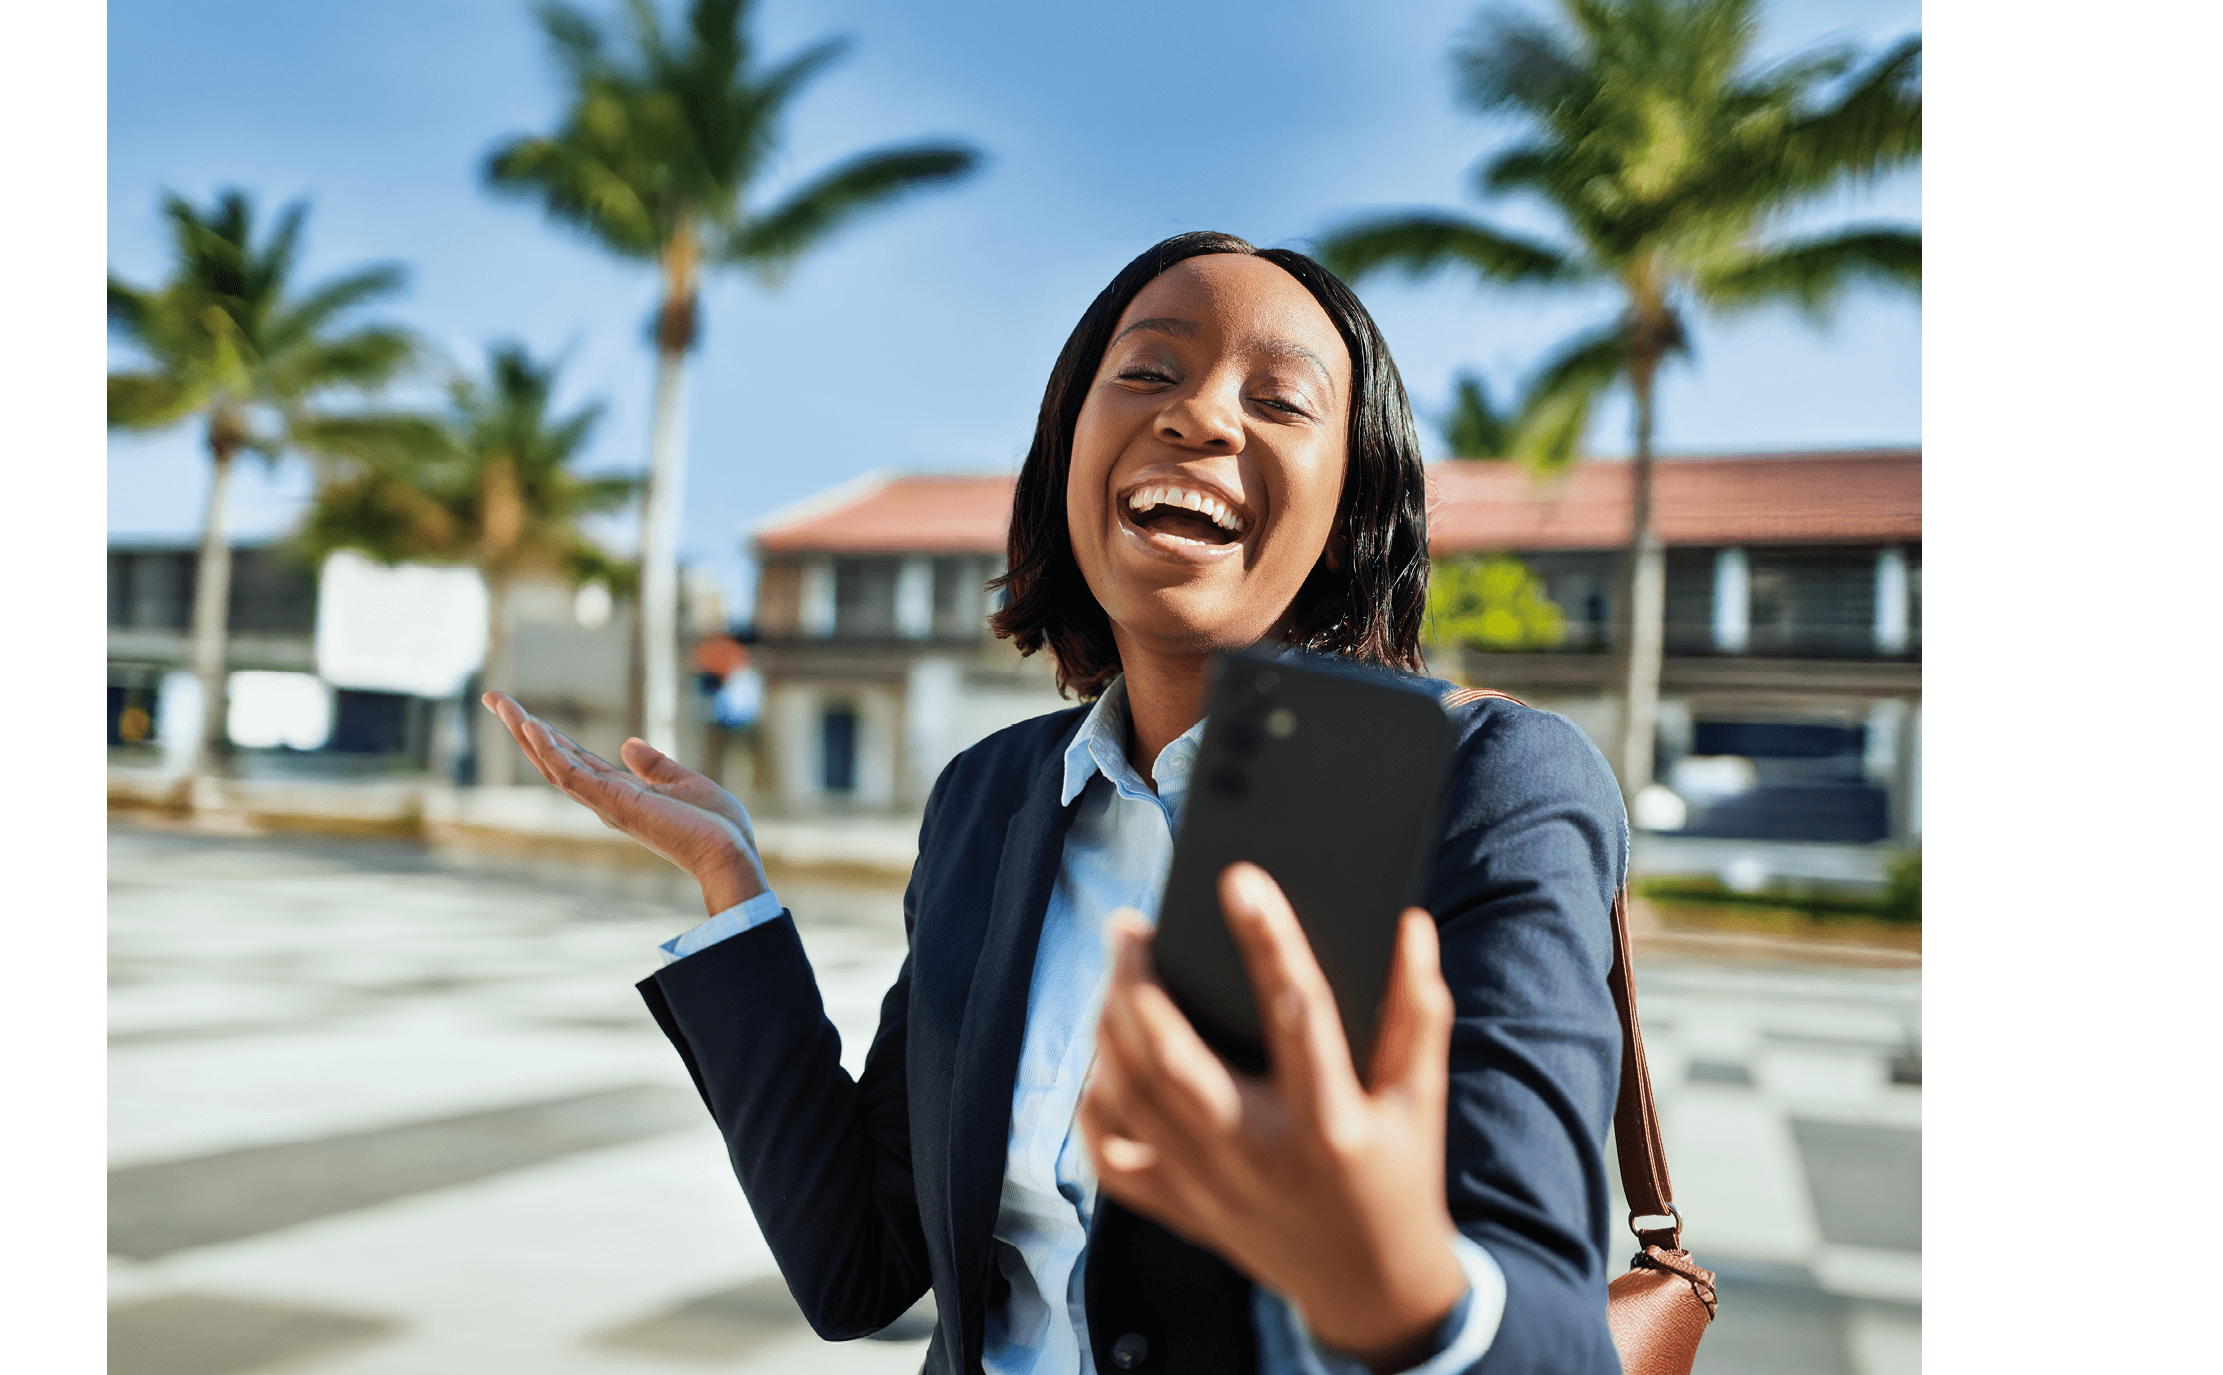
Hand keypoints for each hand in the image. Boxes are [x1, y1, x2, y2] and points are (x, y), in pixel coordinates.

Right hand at [480, 692, 768, 916]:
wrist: (729, 852)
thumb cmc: (715, 826)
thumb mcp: (684, 783)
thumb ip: (655, 766)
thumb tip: (628, 744)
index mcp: (619, 793)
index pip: (574, 760)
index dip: (548, 736)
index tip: (524, 713)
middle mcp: (605, 799)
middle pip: (552, 759)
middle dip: (523, 728)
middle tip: (494, 698)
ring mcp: (606, 802)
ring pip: (553, 764)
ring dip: (527, 733)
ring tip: (501, 703)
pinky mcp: (614, 804)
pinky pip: (572, 775)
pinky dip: (550, 751)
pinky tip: (532, 727)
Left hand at [1077, 863, 1467, 1373]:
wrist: (1372, 1291)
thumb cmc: (1399, 1178)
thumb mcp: (1420, 1100)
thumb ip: (1419, 1012)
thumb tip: (1413, 925)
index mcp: (1328, 1123)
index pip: (1295, 1011)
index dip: (1269, 937)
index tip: (1240, 878)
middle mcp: (1257, 1155)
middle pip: (1171, 1057)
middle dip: (1137, 981)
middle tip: (1130, 927)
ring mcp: (1209, 1188)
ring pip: (1129, 1094)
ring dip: (1109, 1025)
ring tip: (1117, 973)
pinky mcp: (1180, 1210)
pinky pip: (1110, 1154)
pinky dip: (1095, 1101)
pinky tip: (1104, 1057)